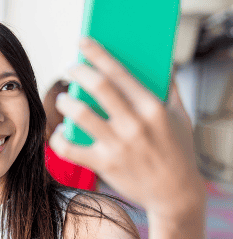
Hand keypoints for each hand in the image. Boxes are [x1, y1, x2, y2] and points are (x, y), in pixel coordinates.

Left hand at [49, 37, 205, 217]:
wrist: (176, 194)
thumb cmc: (177, 150)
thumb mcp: (180, 116)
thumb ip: (167, 88)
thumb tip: (159, 59)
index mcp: (153, 107)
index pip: (120, 72)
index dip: (97, 54)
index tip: (83, 43)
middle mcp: (134, 124)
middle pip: (97, 87)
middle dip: (78, 72)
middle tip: (70, 69)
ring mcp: (118, 145)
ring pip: (79, 114)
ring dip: (65, 103)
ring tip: (63, 100)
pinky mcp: (104, 164)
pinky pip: (70, 148)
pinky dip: (59, 139)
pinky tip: (59, 133)